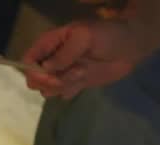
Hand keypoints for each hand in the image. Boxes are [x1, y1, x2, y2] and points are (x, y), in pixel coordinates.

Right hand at [22, 19, 143, 98]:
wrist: (131, 47)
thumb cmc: (108, 35)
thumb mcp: (85, 37)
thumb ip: (64, 53)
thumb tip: (46, 68)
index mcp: (51, 43)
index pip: (28, 59)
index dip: (32, 71)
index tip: (48, 75)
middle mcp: (53, 59)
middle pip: (34, 78)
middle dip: (48, 81)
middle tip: (69, 76)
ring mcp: (63, 72)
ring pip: (47, 89)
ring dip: (62, 85)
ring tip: (81, 74)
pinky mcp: (74, 84)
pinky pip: (61, 94)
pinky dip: (70, 91)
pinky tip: (83, 82)